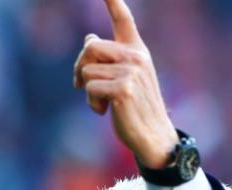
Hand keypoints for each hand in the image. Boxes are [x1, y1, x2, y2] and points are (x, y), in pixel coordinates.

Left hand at [74, 0, 177, 167]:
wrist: (153, 134)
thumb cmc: (135, 106)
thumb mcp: (123, 77)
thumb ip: (108, 58)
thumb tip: (89, 36)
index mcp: (137, 50)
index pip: (123, 20)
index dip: (113, 2)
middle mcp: (136, 56)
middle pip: (90, 46)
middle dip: (79, 66)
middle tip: (80, 86)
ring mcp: (131, 71)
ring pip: (86, 71)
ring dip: (87, 91)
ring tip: (104, 103)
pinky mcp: (123, 89)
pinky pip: (90, 88)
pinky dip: (92, 103)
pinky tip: (106, 111)